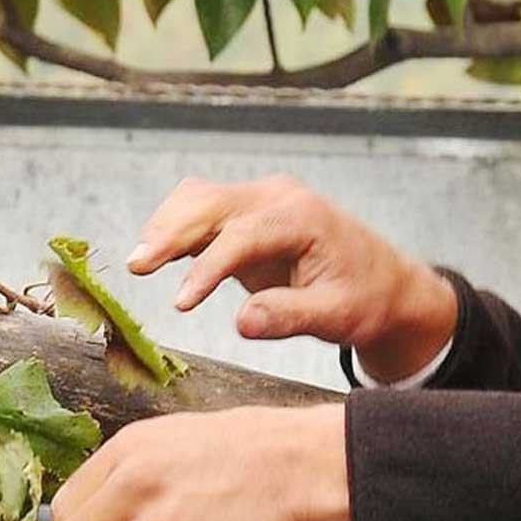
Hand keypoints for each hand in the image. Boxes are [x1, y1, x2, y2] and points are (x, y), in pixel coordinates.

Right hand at [128, 174, 455, 379]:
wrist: (385, 283)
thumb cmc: (365, 299)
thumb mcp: (337, 317)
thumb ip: (290, 317)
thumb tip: (242, 323)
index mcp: (302, 217)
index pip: (242, 236)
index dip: (207, 268)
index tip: (181, 302)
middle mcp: (278, 197)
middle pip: (211, 203)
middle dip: (170, 232)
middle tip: (136, 266)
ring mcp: (261, 199)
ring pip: (199, 199)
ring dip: (166, 225)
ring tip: (139, 263)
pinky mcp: (248, 212)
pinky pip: (202, 208)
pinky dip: (175, 225)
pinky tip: (153, 253)